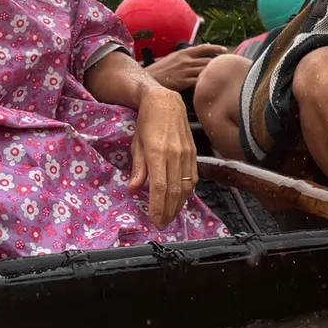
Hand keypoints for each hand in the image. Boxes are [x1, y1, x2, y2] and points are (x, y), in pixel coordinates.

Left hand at [129, 84, 196, 227]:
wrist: (165, 102)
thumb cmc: (146, 121)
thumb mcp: (136, 144)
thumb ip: (138, 168)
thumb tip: (134, 189)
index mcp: (157, 153)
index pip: (159, 187)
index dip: (158, 206)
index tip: (154, 220)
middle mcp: (174, 155)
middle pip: (174, 191)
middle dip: (168, 211)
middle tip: (162, 224)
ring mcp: (186, 155)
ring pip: (185, 187)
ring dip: (178, 205)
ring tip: (170, 216)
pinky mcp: (193, 154)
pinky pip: (193, 178)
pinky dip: (187, 192)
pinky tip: (180, 200)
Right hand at [145, 44, 227, 91]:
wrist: (149, 78)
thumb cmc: (161, 69)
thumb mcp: (173, 57)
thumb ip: (186, 56)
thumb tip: (198, 54)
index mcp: (184, 53)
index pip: (204, 48)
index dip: (216, 48)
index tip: (224, 50)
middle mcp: (186, 60)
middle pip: (208, 60)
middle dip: (219, 63)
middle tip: (228, 66)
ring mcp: (186, 71)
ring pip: (205, 70)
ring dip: (215, 73)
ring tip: (223, 76)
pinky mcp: (184, 82)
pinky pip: (199, 81)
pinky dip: (206, 82)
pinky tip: (211, 84)